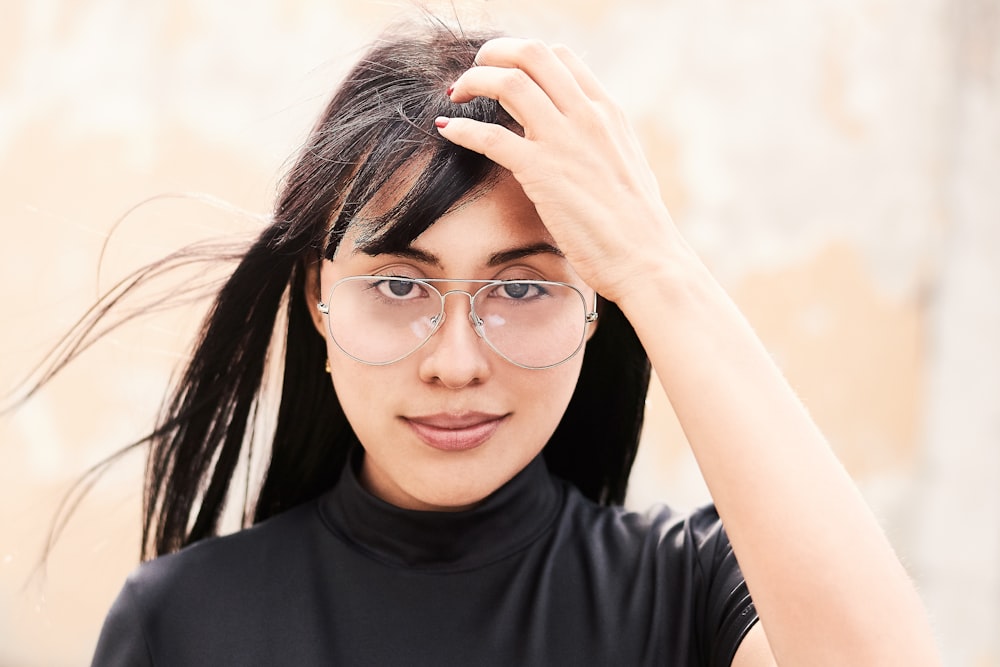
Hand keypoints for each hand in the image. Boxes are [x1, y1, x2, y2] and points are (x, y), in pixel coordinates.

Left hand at [437, 38, 682, 303]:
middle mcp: (587, 116)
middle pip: (531, 54)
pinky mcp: (542, 172)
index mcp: (607, 111)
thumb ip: (599, 141)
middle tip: (473, 73)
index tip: (503, 71)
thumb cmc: (636, 226)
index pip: (560, 56)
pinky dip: (462, 128)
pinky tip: (447, 129)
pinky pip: (490, 135)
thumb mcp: (625, 165)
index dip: (523, 55)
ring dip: (473, 80)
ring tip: (456, 94)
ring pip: (508, 82)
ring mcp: (564, 141)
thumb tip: (578, 139)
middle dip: (493, 54)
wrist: (647, 261)